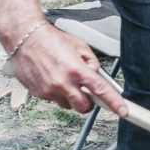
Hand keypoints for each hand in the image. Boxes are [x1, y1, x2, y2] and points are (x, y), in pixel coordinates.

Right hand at [6, 24, 128, 115]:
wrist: (25, 39)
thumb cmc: (51, 40)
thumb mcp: (80, 46)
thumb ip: (91, 63)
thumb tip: (95, 75)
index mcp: (77, 70)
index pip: (101, 90)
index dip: (114, 102)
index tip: (123, 111)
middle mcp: (63, 83)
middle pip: (84, 107)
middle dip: (88, 102)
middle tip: (86, 92)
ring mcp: (50, 91)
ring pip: (68, 105)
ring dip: (71, 98)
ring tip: (65, 80)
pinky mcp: (39, 94)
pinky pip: (54, 100)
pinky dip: (57, 93)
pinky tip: (53, 78)